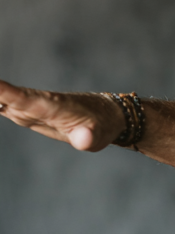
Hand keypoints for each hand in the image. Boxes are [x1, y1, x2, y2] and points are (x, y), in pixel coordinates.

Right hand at [0, 80, 125, 150]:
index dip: (4, 92)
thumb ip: (89, 138)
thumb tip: (85, 141)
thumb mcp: (99, 136)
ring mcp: (26, 105)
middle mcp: (34, 101)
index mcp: (51, 105)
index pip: (22, 98)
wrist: (106, 115)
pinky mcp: (22, 110)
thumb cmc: (102, 126)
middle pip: (0, 94)